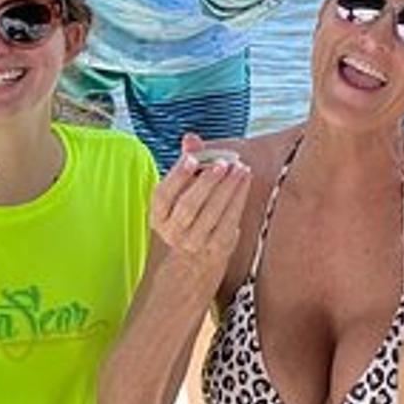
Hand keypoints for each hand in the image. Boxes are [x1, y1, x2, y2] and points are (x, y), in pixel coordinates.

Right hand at [149, 135, 252, 265]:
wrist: (192, 264)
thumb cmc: (187, 217)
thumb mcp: (181, 192)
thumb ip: (186, 164)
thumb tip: (190, 138)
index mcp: (158, 216)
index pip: (163, 195)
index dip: (177, 176)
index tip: (191, 158)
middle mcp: (173, 232)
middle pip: (189, 205)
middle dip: (207, 182)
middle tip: (223, 163)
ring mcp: (195, 243)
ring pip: (212, 213)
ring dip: (228, 188)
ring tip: (240, 168)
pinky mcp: (217, 248)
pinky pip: (230, 221)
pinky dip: (239, 198)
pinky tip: (246, 181)